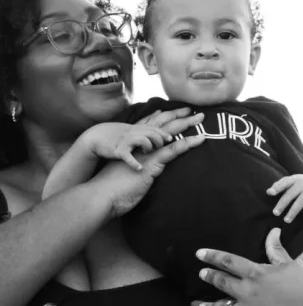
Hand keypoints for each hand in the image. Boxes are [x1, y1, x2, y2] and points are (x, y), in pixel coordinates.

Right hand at [82, 122, 174, 170]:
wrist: (94, 136)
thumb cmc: (116, 133)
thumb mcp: (132, 126)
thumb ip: (147, 122)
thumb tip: (160, 112)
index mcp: (137, 128)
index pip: (154, 128)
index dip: (163, 133)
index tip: (170, 138)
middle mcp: (133, 133)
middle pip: (152, 134)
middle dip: (159, 141)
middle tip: (161, 147)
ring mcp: (125, 141)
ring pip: (143, 141)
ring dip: (148, 147)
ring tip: (148, 153)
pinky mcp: (118, 150)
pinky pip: (127, 156)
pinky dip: (134, 162)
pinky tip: (139, 168)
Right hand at [90, 110, 205, 218]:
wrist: (98, 194)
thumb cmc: (111, 186)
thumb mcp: (125, 171)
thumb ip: (137, 164)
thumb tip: (143, 166)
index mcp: (135, 144)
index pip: (154, 125)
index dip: (168, 117)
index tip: (182, 111)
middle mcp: (138, 145)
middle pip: (162, 126)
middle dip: (180, 118)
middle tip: (198, 114)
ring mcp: (141, 153)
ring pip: (167, 135)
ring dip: (185, 129)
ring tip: (201, 125)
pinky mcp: (147, 164)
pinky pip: (169, 152)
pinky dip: (183, 146)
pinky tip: (197, 141)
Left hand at [190, 229, 302, 305]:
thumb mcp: (292, 266)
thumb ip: (276, 250)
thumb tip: (273, 231)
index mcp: (258, 273)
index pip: (229, 261)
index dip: (212, 257)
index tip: (199, 254)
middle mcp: (249, 291)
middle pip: (222, 282)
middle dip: (209, 277)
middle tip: (201, 275)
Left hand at [267, 174, 302, 224]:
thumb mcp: (293, 181)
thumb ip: (281, 184)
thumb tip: (268, 192)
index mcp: (295, 180)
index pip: (285, 182)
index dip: (277, 187)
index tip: (270, 193)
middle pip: (291, 194)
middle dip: (283, 204)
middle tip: (275, 213)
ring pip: (301, 202)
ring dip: (293, 211)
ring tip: (286, 220)